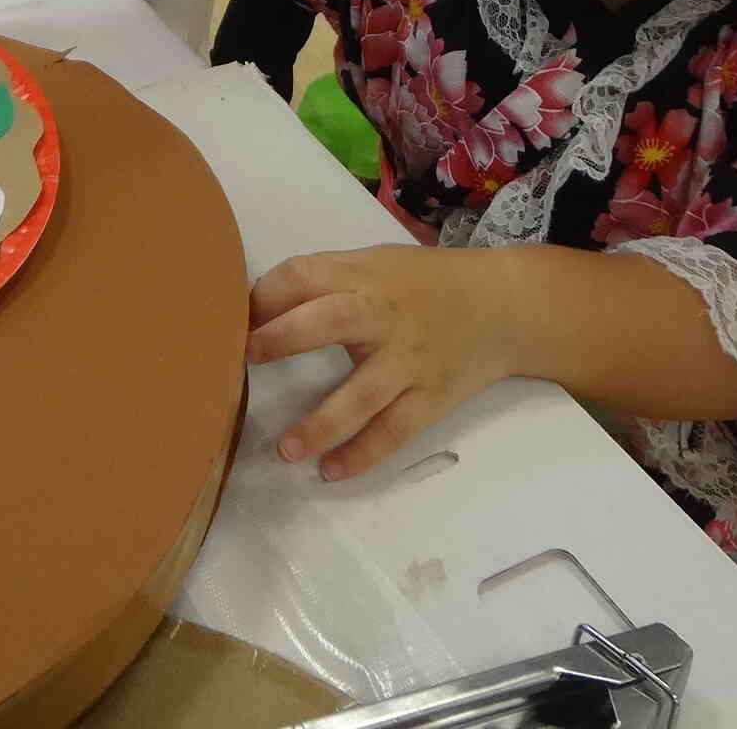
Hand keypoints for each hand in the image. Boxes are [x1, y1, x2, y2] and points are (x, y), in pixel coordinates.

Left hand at [247, 246, 520, 479]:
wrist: (505, 307)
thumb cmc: (422, 283)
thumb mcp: (374, 264)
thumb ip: (324, 282)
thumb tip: (253, 308)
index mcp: (364, 275)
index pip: (306, 275)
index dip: (266, 295)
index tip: (231, 320)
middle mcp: (386, 315)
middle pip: (335, 320)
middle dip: (287, 336)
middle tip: (244, 358)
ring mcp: (411, 360)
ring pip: (365, 393)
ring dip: (323, 423)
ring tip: (284, 451)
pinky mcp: (432, 397)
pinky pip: (396, 430)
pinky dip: (364, 453)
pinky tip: (331, 471)